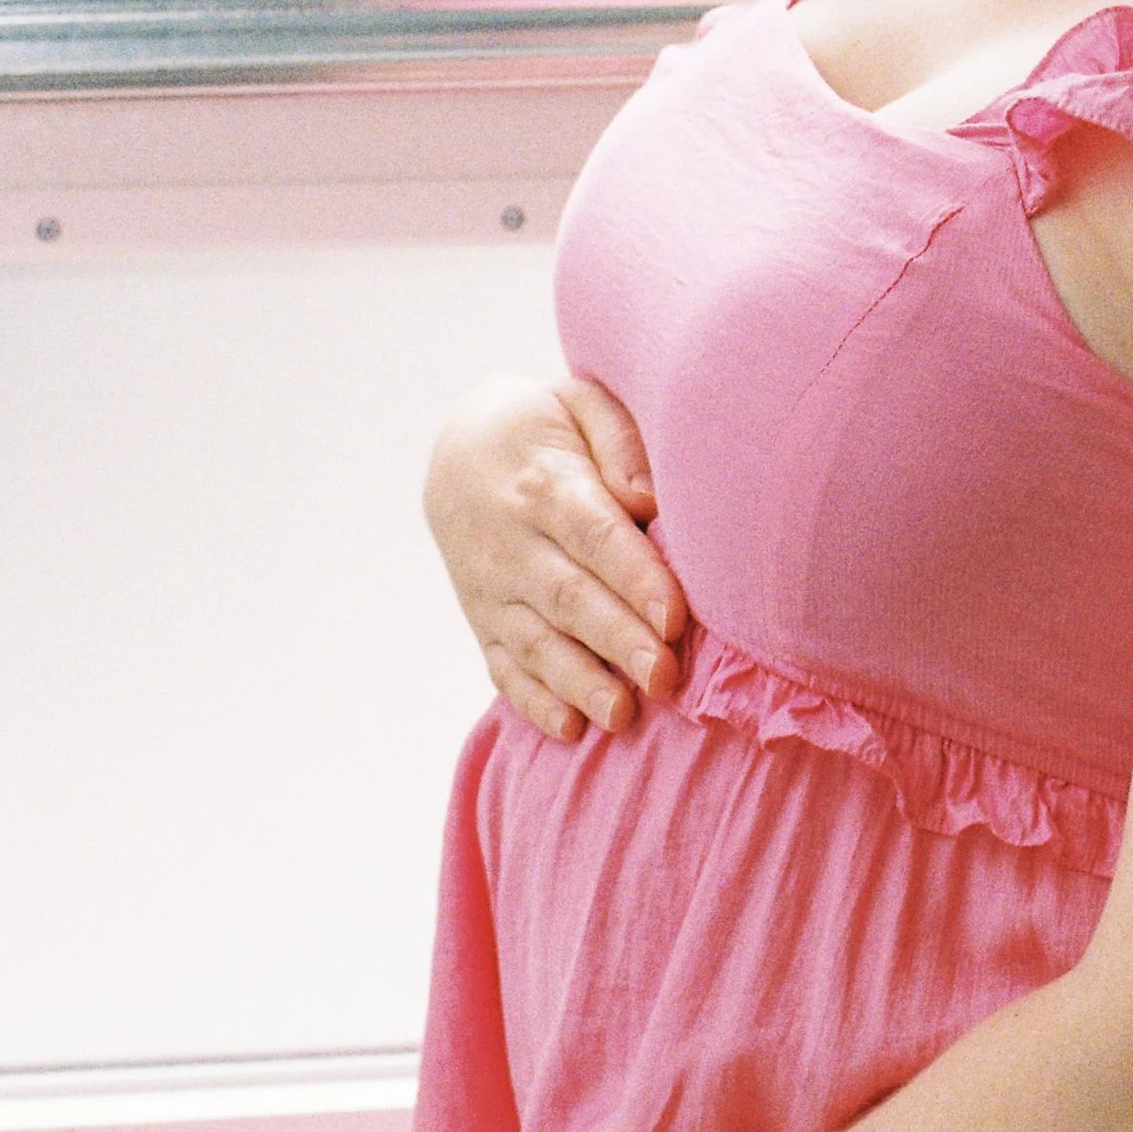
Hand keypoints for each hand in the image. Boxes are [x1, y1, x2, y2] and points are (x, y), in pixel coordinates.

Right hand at [423, 374, 689, 741]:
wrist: (458, 452)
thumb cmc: (545, 429)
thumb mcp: (580, 404)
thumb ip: (620, 442)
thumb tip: (649, 499)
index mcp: (544, 485)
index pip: (593, 536)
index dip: (634, 578)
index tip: (674, 615)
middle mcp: (512, 544)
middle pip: (569, 597)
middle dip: (617, 640)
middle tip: (663, 677)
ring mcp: (491, 589)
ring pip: (537, 642)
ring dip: (580, 682)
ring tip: (623, 716)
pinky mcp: (483, 622)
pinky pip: (504, 667)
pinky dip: (533, 701)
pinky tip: (569, 727)